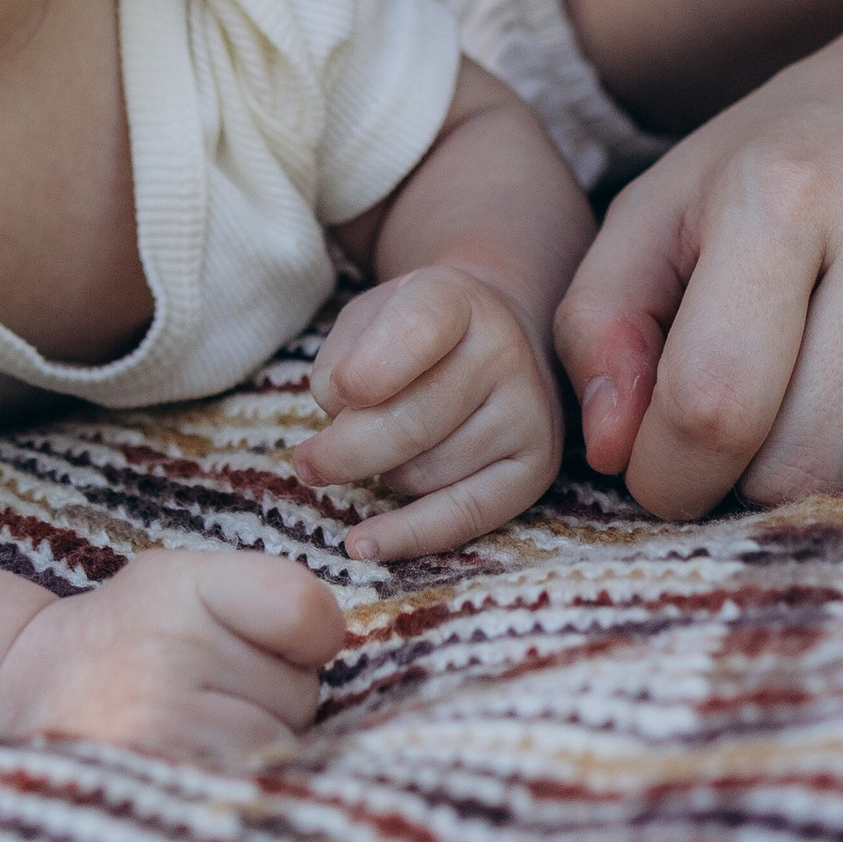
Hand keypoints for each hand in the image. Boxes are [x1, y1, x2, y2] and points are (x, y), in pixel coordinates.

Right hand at [0, 550, 342, 768]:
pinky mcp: (162, 793)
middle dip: (272, 698)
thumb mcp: (185, 580)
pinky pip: (253, 795)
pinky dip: (242, 790)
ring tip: (194, 730)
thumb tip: (348, 653)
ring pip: (281, 749)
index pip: (306, 611)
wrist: (35, 692)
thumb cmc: (135, 634)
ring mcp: (163, 729)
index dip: (305, 635)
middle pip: (301, 693)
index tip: (275, 640)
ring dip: (257, 749)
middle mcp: (168, 652)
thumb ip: (268, 598)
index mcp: (181, 585)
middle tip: (205, 690)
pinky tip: (196, 766)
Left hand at [292, 266, 563, 558]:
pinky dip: (407, 536)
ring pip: (425, 473)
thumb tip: (340, 424)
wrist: (496, 335)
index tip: (337, 394)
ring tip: (379, 450)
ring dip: (380, 474)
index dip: (370, 368)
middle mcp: (504, 351)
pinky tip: (364, 543)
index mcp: (455, 298)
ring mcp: (528, 413)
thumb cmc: (410, 333)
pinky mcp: (535, 469)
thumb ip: (343, 359)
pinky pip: (462, 517)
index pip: (417, 328)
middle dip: (345, 451)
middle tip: (306, 463)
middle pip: (413, 421)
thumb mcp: (368, 316)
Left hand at [557, 0, 842, 518]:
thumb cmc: (797, 151)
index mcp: (784, 187)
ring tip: (816, 406)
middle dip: (748, 482)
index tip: (657, 474)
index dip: (668, 474)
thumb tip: (608, 448)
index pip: (715, 401)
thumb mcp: (670, 200)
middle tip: (738, 444)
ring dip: (839, 476)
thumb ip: (603, 319)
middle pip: (807, 459)